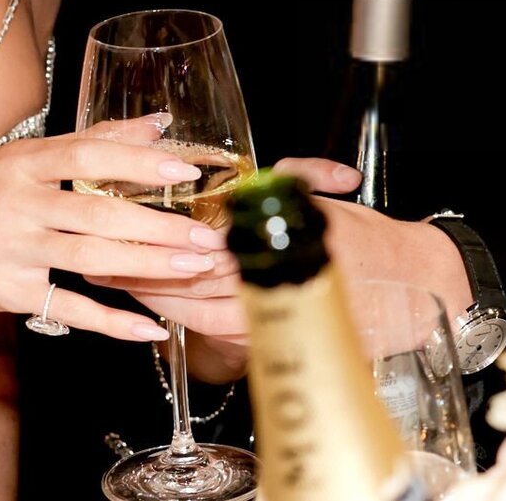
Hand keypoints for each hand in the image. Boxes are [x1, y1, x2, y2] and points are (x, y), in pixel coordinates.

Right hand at [0, 117, 228, 342]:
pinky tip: (150, 329)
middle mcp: (17, 202)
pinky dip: (113, 322)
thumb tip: (157, 122)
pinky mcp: (10, 292)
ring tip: (194, 269)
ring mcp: (13, 249)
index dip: (137, 160)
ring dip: (148, 266)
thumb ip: (92, 141)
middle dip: (158, 226)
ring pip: (91, 259)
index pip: (87, 155)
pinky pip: (70, 307)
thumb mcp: (24, 158)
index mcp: (24, 162)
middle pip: (97, 213)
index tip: (185, 167)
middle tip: (206, 236)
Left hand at [84, 157, 371, 381]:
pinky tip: (153, 306)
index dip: (153, 229)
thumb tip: (247, 168)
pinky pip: (207, 328)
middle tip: (95, 250)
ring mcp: (262, 314)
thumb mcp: (320, 197)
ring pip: (187, 304)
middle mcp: (264, 277)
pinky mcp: (264, 338)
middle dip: (135, 261)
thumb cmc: (365, 241)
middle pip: (182, 271)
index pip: (197, 233)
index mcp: (272, 234)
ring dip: (146, 290)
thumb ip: (286, 177)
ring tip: (106, 277)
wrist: (410, 292)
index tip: (117, 215)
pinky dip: (175, 314)